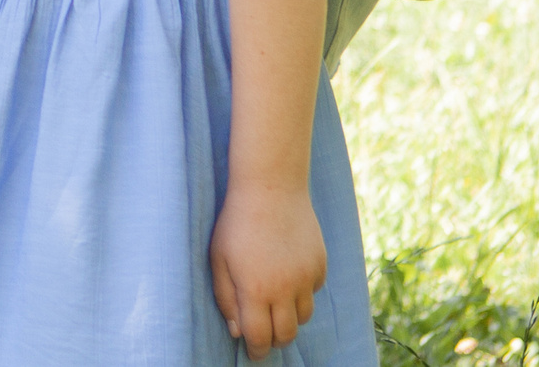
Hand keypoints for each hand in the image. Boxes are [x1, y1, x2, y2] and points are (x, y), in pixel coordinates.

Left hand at [210, 181, 326, 359]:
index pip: (260, 338)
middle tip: (264, 332)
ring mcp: (306, 277)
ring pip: (304, 317)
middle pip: (286, 334)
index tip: (253, 352)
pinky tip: (288, 272)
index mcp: (256, 290)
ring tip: (275, 301)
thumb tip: (237, 331)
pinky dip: (303, 291)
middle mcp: (285, 289)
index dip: (257, 350)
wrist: (271, 188)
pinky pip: (314, 291)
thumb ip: (226, 298)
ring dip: (290, 317)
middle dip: (274, 339)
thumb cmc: (236, 223)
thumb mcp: (218, 260)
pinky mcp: (320, 264)